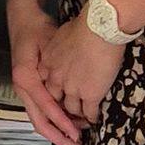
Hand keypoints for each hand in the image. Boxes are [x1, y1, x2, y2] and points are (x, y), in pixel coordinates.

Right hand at [7, 5, 84, 144]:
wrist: (23, 19)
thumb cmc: (37, 29)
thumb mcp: (48, 44)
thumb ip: (56, 67)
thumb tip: (69, 89)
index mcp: (26, 79)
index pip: (46, 108)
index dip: (63, 124)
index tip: (78, 135)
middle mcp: (22, 89)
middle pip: (39, 122)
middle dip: (59, 137)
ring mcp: (25, 90)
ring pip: (40, 119)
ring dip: (59, 130)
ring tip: (78, 138)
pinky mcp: (31, 88)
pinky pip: (42, 111)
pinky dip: (56, 121)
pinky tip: (71, 123)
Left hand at [39, 12, 125, 129]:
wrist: (98, 28)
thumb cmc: (85, 25)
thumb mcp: (64, 33)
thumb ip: (63, 45)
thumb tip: (70, 46)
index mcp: (48, 61)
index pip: (45, 82)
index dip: (52, 90)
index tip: (58, 94)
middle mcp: (56, 77)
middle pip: (54, 99)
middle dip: (61, 107)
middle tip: (68, 112)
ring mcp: (72, 88)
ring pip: (71, 109)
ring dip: (77, 115)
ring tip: (83, 119)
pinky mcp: (90, 94)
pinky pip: (89, 112)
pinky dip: (92, 117)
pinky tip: (96, 118)